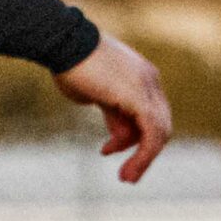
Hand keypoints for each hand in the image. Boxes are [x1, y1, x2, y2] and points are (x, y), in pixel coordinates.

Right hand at [54, 33, 171, 182]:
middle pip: (158, 125)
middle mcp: (150, 82)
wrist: (61, 42)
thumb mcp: (96, 92)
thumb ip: (113, 111)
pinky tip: (128, 170)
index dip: (133, 136)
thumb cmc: (70, 63)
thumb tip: (119, 133)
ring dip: (143, 160)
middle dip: (143, 151)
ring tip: (126, 178)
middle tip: (127, 174)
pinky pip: (151, 134)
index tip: (109, 149)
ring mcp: (148, 88)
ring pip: (159, 133)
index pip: (151, 114)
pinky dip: (143, 156)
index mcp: (143, 77)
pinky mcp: (139, 98)